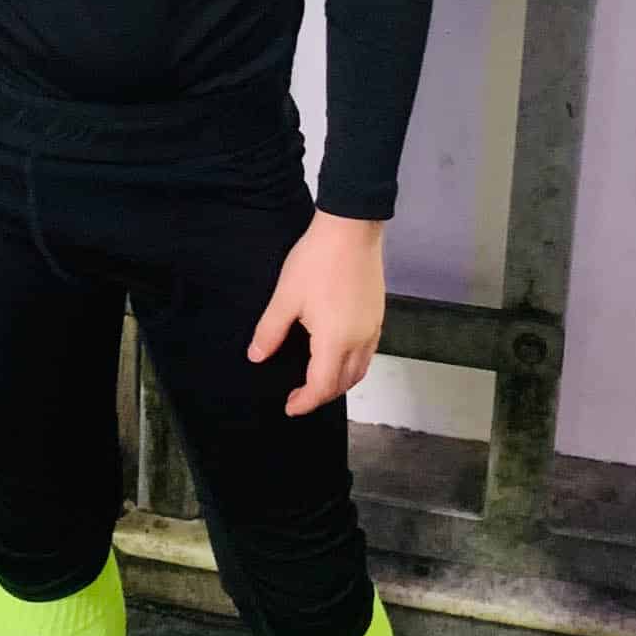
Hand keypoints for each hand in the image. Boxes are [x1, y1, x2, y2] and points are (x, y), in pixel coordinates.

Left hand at [247, 213, 385, 417]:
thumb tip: (257, 355)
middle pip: (344, 383)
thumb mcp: (286, 297)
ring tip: (318, 380)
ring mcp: (372, 328)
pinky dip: (352, 364)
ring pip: (360, 369)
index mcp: (335, 341)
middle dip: (322, 395)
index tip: (290, 406)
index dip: (305, 401)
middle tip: (300, 395)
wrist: (351, 229)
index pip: (321, 387)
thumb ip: (270, 331)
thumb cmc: (318, 260)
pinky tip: (338, 353)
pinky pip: (368, 352)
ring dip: (340, 382)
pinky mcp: (377, 314)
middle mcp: (359, 340)